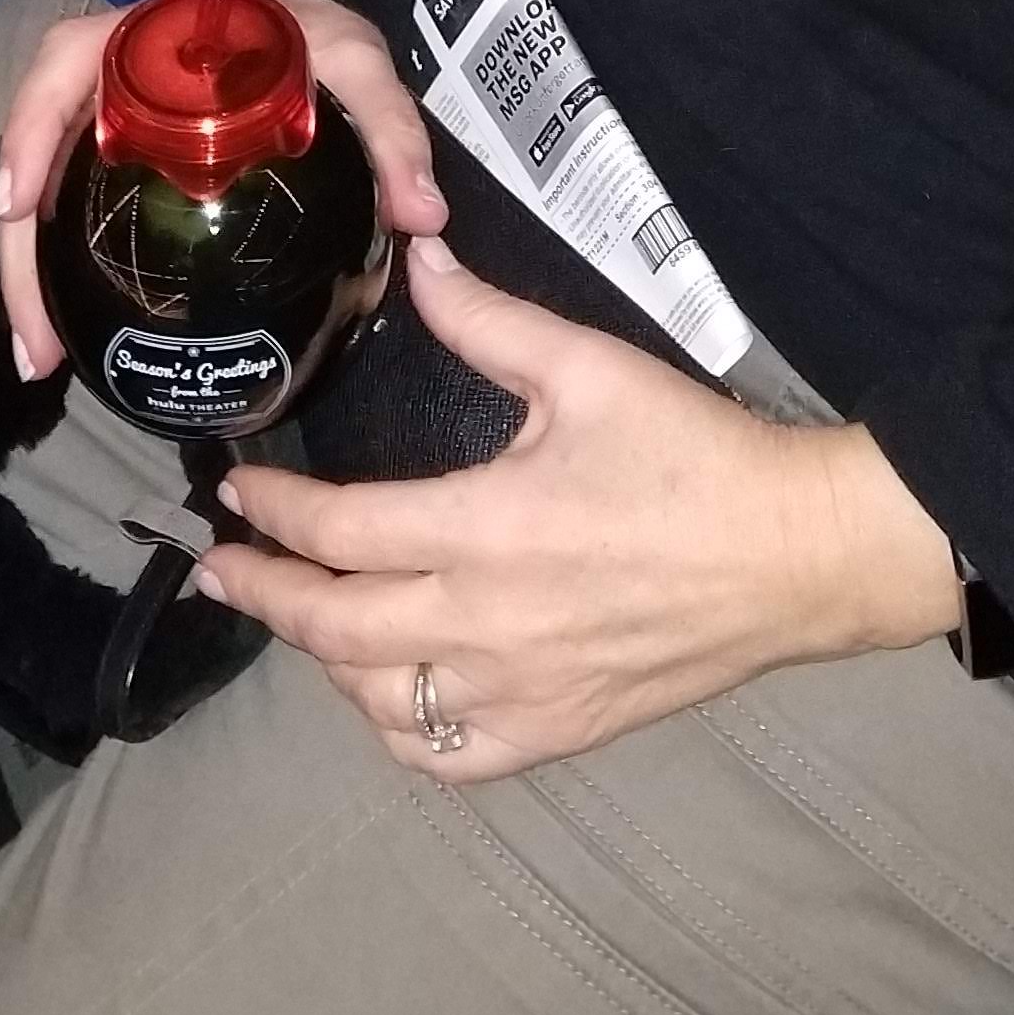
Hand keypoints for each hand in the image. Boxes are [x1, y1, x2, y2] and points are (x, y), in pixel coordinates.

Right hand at [0, 0, 446, 377]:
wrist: (312, 31)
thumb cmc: (316, 34)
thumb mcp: (357, 64)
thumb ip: (390, 131)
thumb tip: (424, 216)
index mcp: (150, 36)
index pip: (65, 64)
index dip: (30, 130)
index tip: (17, 205)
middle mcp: (112, 79)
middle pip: (37, 149)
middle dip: (22, 248)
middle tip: (37, 340)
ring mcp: (110, 125)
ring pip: (45, 193)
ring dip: (34, 275)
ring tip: (41, 356)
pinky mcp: (122, 166)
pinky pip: (74, 211)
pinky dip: (63, 271)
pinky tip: (71, 332)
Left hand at [194, 238, 961, 778]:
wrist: (794, 556)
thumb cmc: (691, 455)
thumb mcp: (588, 366)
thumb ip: (488, 318)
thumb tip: (417, 258)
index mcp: (486, 528)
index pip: (341, 532)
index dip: (273, 513)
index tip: (235, 493)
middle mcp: (486, 626)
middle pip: (334, 628)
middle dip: (262, 594)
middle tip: (220, 566)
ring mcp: (519, 694)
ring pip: (377, 703)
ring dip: (322, 660)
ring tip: (300, 614)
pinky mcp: (556, 735)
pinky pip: (446, 756)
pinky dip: (396, 730)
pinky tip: (385, 692)